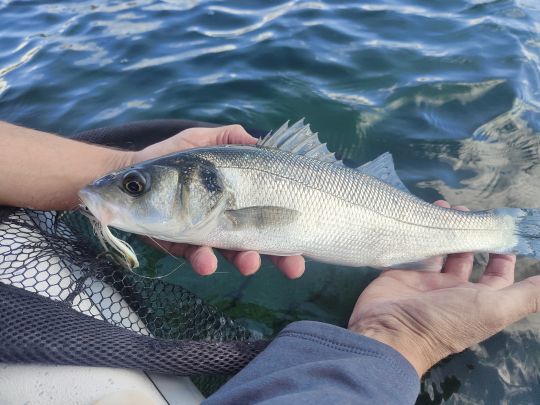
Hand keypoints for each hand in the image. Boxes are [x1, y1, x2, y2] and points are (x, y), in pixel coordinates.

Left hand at [128, 125, 305, 278]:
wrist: (131, 175)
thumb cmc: (171, 156)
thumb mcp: (205, 140)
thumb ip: (232, 138)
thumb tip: (260, 141)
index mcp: (238, 202)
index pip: (271, 221)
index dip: (289, 238)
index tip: (305, 250)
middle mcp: (226, 222)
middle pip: (260, 244)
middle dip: (279, 258)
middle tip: (294, 267)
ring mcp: (205, 236)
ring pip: (231, 256)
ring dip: (244, 261)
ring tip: (250, 263)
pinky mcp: (180, 245)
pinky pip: (195, 257)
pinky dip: (203, 261)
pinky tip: (208, 261)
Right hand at [347, 200, 539, 375]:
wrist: (391, 331)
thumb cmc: (446, 321)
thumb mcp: (494, 309)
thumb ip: (526, 295)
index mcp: (478, 301)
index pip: (498, 274)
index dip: (504, 252)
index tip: (503, 228)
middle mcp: (454, 290)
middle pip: (468, 256)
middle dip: (472, 234)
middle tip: (469, 210)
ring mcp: (426, 281)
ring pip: (440, 249)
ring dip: (446, 229)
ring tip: (447, 206)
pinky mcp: (401, 272)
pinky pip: (414, 249)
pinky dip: (418, 234)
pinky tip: (423, 216)